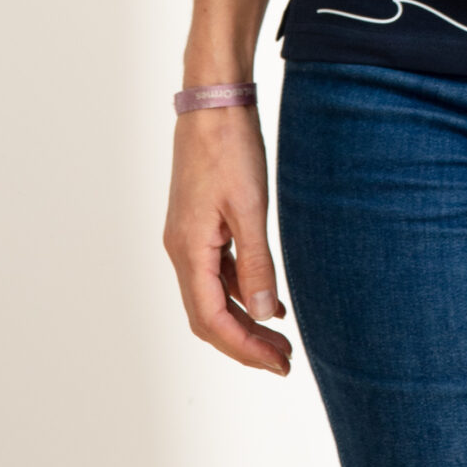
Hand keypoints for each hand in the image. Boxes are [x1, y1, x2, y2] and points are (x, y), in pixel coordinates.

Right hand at [163, 103, 293, 374]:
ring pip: (213, 297)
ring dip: (244, 321)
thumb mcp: (249, 208)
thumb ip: (257, 263)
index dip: (244, 348)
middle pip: (208, 316)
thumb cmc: (229, 149)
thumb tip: (266, 314)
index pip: (211, 320)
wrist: (213, 103)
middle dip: (245, 343)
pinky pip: (217, 273)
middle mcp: (182, 250)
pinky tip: (269, 301)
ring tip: (280, 339)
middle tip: (284, 361)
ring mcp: (189, 238)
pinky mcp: (200, 226)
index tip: (278, 362)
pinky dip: (242, 292)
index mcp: (188, 250)